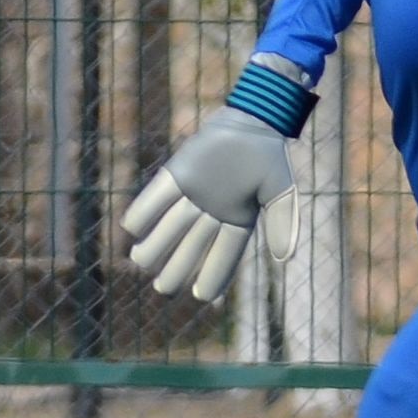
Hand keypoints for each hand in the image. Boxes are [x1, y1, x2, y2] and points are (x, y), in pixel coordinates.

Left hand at [121, 110, 300, 300]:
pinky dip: (143, 210)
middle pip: (191, 247)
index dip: (214, 275)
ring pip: (169, 226)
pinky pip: (155, 196)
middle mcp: (211, 212)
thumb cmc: (270, 157)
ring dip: (154, 244)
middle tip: (163, 288)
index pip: (225, 254)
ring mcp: (192, 195)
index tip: (203, 296)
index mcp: (238, 219)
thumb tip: (284, 260)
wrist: (254, 121)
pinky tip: (132, 227)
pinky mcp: (176, 175)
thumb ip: (283, 223)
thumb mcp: (282, 192)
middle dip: (177, 268)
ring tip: (141, 260)